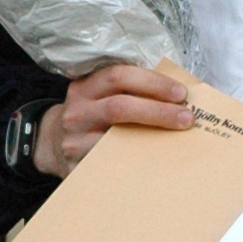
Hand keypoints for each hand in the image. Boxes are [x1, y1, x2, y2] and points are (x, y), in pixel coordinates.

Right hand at [35, 63, 193, 177]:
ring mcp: (74, 140)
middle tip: (187, 116)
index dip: (153, 82)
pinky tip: (159, 158)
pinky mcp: (76, 166)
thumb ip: (131, 90)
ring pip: (116, 137)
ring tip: (178, 135)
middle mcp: (77, 111)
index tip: (181, 92)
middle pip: (119, 106)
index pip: (118, 76)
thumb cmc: (93, 115)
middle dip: (158, 110)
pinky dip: (138, 158)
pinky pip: (112, 162)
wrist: (55, 144)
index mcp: (85, 87)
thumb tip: (181, 95)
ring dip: (152, 134)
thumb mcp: (102, 95)